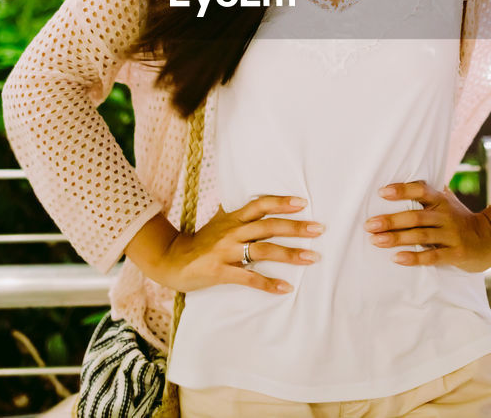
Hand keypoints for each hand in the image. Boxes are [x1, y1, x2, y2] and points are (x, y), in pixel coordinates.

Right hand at [158, 196, 323, 294]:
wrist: (172, 260)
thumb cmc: (200, 242)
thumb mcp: (219, 223)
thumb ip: (238, 215)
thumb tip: (256, 204)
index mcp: (233, 219)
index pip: (260, 205)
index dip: (281, 202)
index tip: (302, 202)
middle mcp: (231, 231)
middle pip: (268, 226)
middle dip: (295, 227)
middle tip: (319, 229)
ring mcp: (225, 251)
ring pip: (263, 250)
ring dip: (290, 254)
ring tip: (312, 258)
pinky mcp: (219, 271)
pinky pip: (248, 277)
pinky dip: (268, 283)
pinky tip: (285, 287)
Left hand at [364, 181, 490, 272]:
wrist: (490, 239)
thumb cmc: (460, 219)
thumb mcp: (447, 202)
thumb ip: (428, 195)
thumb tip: (396, 184)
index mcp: (441, 200)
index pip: (421, 190)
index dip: (402, 190)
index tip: (382, 192)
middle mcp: (446, 215)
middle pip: (416, 216)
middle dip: (391, 220)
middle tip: (369, 224)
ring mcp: (452, 235)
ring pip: (421, 236)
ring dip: (397, 238)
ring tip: (376, 240)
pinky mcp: (456, 254)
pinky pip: (432, 256)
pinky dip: (414, 257)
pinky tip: (397, 258)